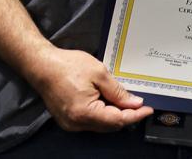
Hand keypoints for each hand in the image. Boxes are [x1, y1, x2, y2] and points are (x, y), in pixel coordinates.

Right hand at [25, 46, 151, 131]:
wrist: (43, 66)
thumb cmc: (69, 66)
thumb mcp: (100, 74)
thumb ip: (118, 92)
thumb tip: (134, 103)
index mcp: (84, 113)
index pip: (117, 120)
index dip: (135, 116)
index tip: (148, 109)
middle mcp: (76, 123)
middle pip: (109, 125)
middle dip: (127, 115)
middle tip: (140, 104)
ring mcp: (70, 123)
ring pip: (101, 124)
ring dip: (115, 115)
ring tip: (127, 101)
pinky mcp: (67, 120)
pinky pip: (91, 121)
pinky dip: (103, 113)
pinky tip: (110, 102)